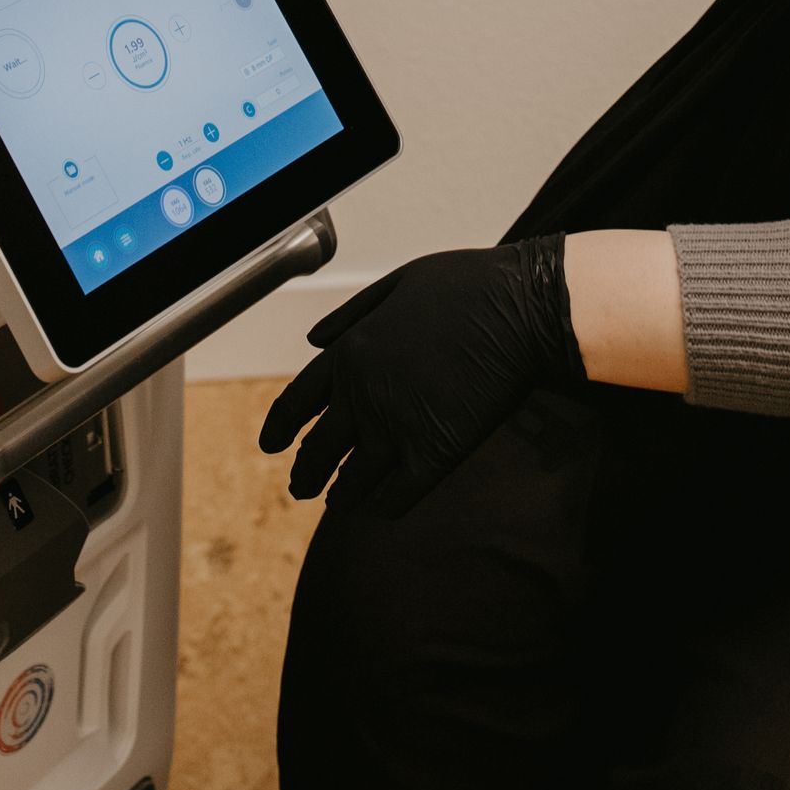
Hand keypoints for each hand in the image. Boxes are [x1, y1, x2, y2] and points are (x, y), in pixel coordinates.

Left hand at [259, 238, 584, 514]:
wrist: (518, 308)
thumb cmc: (464, 287)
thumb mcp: (396, 283)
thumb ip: (350, 314)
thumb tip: (312, 340)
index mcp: (350, 352)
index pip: (295, 403)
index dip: (279, 429)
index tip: (271, 446)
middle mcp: (362, 394)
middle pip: (317, 450)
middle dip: (305, 473)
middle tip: (300, 487)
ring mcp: (396, 427)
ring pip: (350, 482)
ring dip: (339, 497)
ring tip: (335, 504)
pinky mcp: (434, 454)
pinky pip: (395, 497)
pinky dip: (382, 506)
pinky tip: (382, 507)